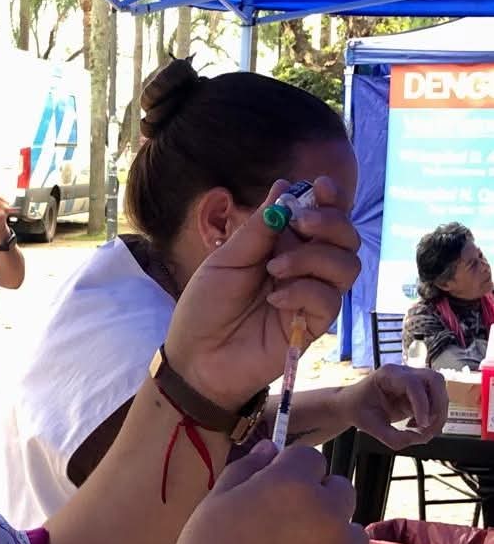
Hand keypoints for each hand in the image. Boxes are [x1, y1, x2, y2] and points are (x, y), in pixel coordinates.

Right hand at [160, 442, 368, 543]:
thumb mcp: (213, 505)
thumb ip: (245, 470)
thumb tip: (271, 448)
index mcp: (291, 484)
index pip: (308, 458)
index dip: (289, 472)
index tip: (270, 492)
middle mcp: (328, 512)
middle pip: (339, 490)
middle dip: (318, 501)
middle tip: (283, 530)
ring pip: (353, 534)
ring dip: (334, 541)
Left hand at [164, 178, 360, 410]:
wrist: (196, 357)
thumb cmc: (205, 308)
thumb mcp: (226, 260)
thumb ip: (258, 228)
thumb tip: (284, 186)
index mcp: (282, 247)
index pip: (322, 217)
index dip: (330, 199)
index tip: (321, 186)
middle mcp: (303, 268)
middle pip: (345, 237)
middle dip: (329, 223)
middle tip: (299, 224)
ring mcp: (310, 297)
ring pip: (346, 265)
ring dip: (314, 257)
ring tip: (275, 269)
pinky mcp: (313, 326)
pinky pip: (330, 299)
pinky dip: (304, 291)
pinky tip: (275, 300)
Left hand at [337, 364, 448, 448]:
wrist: (352, 405)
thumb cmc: (358, 411)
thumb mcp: (371, 427)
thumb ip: (394, 437)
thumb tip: (420, 438)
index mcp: (387, 374)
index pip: (413, 384)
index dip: (422, 404)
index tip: (422, 425)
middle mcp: (404, 372)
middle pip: (435, 380)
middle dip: (438, 406)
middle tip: (427, 428)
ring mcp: (413, 379)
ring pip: (440, 390)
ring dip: (438, 412)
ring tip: (420, 430)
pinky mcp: (418, 391)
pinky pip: (436, 400)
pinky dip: (433, 415)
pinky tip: (416, 426)